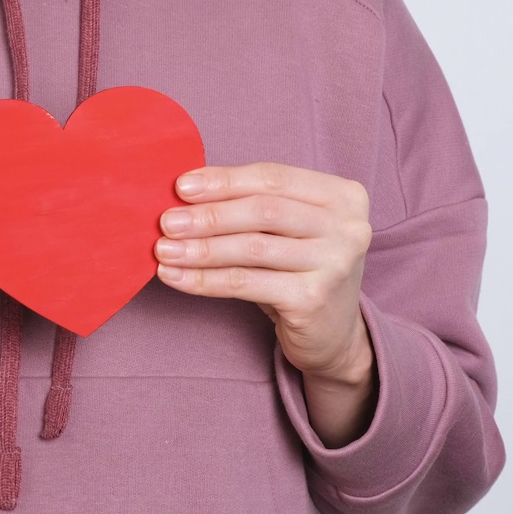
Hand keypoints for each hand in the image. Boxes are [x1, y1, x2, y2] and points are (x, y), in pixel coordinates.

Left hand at [153, 162, 373, 385]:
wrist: (334, 336)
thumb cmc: (301, 272)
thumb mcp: (290, 231)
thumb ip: (253, 207)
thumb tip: (187, 194)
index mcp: (344, 196)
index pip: (274, 177)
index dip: (225, 180)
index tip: (181, 186)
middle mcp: (348, 226)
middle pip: (263, 210)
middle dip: (209, 215)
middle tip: (167, 221)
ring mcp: (335, 263)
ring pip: (252, 247)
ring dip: (201, 248)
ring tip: (164, 250)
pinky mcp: (314, 299)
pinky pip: (245, 283)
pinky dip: (205, 280)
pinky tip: (176, 277)